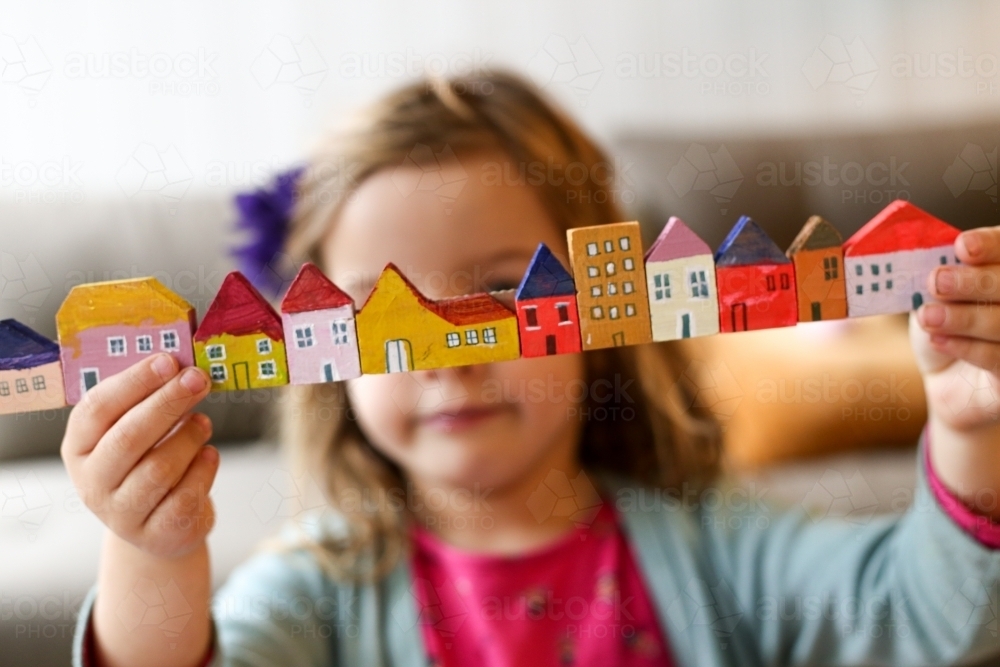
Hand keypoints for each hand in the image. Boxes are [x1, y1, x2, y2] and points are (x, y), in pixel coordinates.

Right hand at [61, 352, 217, 559]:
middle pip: (129, 437)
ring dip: (189, 437)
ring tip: (203, 423)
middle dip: (168, 402)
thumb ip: (147, 400)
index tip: (168, 361)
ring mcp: (121, 514)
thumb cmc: (148, 463)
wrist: (159, 526)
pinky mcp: (156, 534)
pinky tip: (209, 454)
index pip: (97, 409)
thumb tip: (179, 365)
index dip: (134, 382)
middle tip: (198, 379)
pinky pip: (186, 495)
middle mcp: (93, 483)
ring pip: (160, 467)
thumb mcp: (136, 432)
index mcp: (79, 448)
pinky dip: (204, 469)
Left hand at [911, 227, 999, 432]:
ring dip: (965, 317)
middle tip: (938, 282)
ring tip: (928, 316)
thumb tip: (924, 254)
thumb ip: (937, 272)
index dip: (991, 244)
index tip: (962, 246)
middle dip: (975, 282)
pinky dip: (967, 347)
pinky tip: (939, 341)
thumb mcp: (934, 293)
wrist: (946, 378)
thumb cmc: (944, 325)